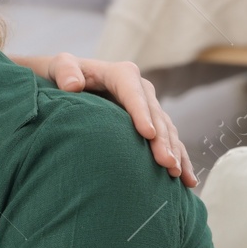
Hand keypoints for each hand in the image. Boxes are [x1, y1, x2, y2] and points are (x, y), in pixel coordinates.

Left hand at [44, 53, 196, 186]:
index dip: (142, 114)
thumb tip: (73, 85)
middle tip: (166, 163)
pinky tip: (187, 180)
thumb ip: (64, 71)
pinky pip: (168, 141)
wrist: (69, 82)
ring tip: (176, 174)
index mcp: (122, 74)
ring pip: (166, 130)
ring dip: (174, 152)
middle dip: (162, 140)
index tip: (148, 135)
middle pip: (155, 115)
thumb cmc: (64, 74)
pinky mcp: (150, 123)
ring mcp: (148, 107)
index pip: (134, 94)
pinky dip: (178, 158)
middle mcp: (140, 89)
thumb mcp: (59, 66)